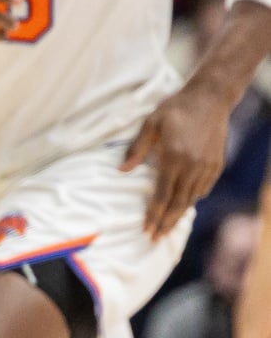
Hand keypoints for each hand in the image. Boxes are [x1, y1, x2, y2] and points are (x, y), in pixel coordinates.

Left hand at [119, 86, 228, 239]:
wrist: (209, 99)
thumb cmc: (175, 109)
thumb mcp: (150, 124)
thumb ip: (137, 149)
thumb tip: (122, 171)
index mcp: (173, 158)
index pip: (162, 195)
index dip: (154, 215)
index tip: (146, 229)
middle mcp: (192, 167)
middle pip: (178, 203)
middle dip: (166, 223)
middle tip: (156, 238)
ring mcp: (207, 168)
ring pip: (191, 199)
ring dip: (179, 214)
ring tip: (168, 226)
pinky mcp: (216, 165)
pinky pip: (203, 189)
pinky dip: (192, 199)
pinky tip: (184, 203)